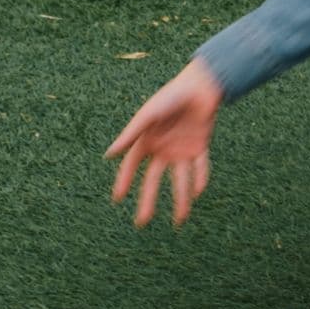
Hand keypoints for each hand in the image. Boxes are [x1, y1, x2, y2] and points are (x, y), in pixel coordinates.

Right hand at [107, 58, 223, 227]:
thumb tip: (109, 155)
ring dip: (180, 198)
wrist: (200, 86)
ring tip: (180, 220)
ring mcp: (182, 150)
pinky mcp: (200, 147)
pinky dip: (200, 178)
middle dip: (148, 200)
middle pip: (153, 180)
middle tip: (142, 222)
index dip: (124, 181)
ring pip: (179, 179)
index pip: (131, 166)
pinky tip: (198, 192)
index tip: (117, 198)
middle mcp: (163, 148)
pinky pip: (200, 167)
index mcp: (146, 141)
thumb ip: (130, 135)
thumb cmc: (170, 97)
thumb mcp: (147, 116)